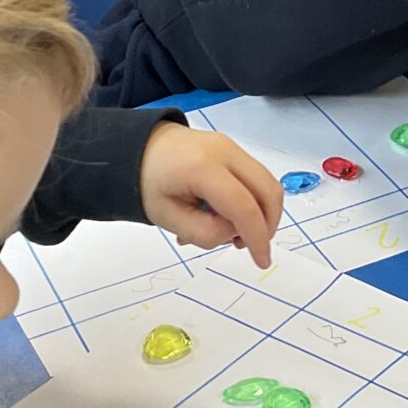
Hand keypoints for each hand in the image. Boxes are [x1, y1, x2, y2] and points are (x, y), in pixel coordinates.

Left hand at [137, 122, 282, 266]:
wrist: (139, 149)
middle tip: (246, 245)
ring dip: (261, 213)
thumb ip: (205, 233)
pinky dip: (253, 201)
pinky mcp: (235, 149)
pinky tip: (228, 213)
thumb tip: (234, 233)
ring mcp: (232, 147)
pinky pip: (257, 178)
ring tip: (232, 230)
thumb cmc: (148, 182)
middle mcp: (224, 151)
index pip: (244, 206)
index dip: (257, 237)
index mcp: (202, 168)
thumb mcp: (168, 218)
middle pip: (268, 191)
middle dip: (267, 225)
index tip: (261, 261)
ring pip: (268, 184)